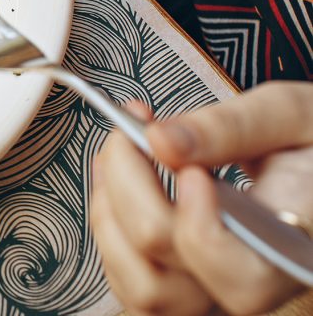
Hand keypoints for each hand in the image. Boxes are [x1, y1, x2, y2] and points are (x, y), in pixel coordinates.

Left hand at [90, 82, 312, 314]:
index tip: (184, 165)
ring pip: (142, 290)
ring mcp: (215, 287)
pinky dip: (110, 228)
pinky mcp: (186, 279)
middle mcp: (253, 284)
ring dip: (110, 216)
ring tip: (120, 153)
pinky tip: (117, 179)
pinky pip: (132, 280)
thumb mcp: (287, 113)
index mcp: (293, 247)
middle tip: (130, 130)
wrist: (311, 157)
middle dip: (129, 193)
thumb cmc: (310, 140)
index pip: (242, 281)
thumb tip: (160, 140)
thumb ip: (229, 128)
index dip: (198, 228)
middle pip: (168, 280)